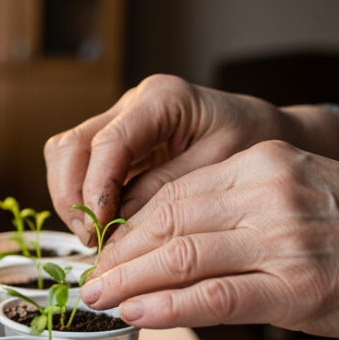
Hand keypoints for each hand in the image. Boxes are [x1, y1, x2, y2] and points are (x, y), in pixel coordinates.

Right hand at [43, 75, 338, 245]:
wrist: (272, 135)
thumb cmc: (257, 146)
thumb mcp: (220, 172)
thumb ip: (167, 194)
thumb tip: (119, 232)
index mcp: (161, 100)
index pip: (108, 143)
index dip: (96, 190)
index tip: (100, 230)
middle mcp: (133, 104)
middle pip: (71, 144)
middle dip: (72, 196)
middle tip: (91, 239)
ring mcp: (121, 121)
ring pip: (66, 153)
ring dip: (71, 198)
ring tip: (95, 238)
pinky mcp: (119, 143)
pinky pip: (81, 166)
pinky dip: (82, 198)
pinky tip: (103, 227)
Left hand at [81, 140, 338, 339]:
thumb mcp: (304, 188)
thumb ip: (245, 204)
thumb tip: (180, 236)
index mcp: (264, 164)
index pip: (174, 194)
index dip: (130, 226)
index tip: (106, 248)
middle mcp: (265, 194)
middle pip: (167, 223)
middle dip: (120, 254)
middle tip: (90, 278)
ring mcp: (279, 241)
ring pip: (181, 258)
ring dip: (130, 282)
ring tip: (100, 298)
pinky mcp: (294, 288)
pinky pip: (214, 297)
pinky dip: (167, 307)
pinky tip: (138, 313)